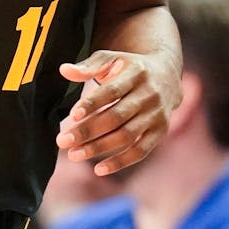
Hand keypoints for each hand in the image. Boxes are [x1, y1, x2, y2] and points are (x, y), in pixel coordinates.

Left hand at [56, 50, 180, 176]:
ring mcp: (156, 115)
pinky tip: (98, 169)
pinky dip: (120, 162)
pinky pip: (140, 151)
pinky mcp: (160, 131)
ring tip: (73, 155)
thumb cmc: (128, 68)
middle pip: (116, 116)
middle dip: (88, 131)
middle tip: (63, 141)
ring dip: (99, 148)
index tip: (73, 115)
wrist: (166, 75)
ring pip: (126, 136)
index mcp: (136, 73)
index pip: (112, 90)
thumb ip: (88, 66)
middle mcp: (149, 94)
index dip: (92, 103)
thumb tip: (64, 70)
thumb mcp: (111, 59)